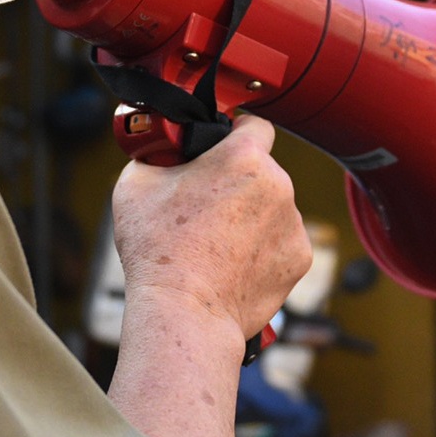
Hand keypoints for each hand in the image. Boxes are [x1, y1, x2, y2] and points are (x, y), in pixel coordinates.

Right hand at [112, 115, 311, 340]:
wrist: (185, 312)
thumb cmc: (158, 250)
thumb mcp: (137, 183)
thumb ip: (159, 154)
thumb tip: (166, 149)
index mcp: (244, 158)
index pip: (255, 124)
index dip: (237, 132)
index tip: (224, 145)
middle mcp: (279, 186)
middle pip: (262, 171)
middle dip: (238, 182)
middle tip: (205, 207)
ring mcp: (293, 225)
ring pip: (273, 208)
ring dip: (253, 217)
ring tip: (216, 244)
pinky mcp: (299, 259)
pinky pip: (281, 242)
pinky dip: (263, 250)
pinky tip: (233, 264)